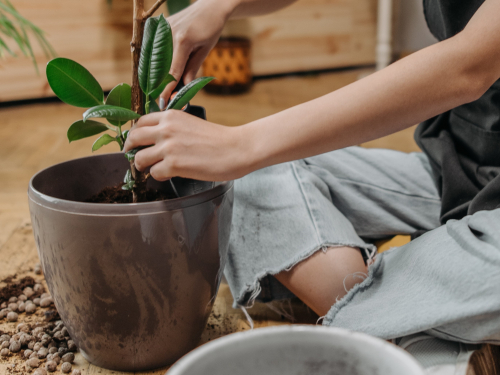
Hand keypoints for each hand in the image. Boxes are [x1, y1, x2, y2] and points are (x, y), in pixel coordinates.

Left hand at [123, 110, 254, 181]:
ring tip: (153, 169)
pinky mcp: (173, 164)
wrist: (236, 148)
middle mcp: (166, 129)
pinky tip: (169, 175)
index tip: (136, 143)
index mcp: (171, 116)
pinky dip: (159, 176)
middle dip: (130, 150)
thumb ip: (173, 128)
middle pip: (134, 138)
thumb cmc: (219, 139)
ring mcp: (168, 147)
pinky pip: (154, 173)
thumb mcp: (191, 123)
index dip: (135, 134)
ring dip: (144, 166)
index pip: (140, 122)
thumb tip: (158, 141)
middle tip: (134, 158)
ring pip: (140, 159)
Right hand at [160, 0, 237, 102]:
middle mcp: (168, 33)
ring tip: (156, 87)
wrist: (210, 7)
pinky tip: (155, 70)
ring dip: (155, 72)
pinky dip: (155, 60)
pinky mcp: (159, 25)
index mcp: (183, 41)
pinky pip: (153, 47)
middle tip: (159, 98)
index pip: (173, 71)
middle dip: (159, 83)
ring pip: (154, 57)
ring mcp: (161, 28)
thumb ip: (192, 68)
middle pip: (160, 65)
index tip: (162, 102)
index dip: (167, 89)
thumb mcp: (205, 50)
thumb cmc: (211, 28)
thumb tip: (184, 87)